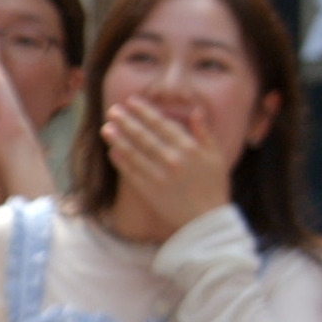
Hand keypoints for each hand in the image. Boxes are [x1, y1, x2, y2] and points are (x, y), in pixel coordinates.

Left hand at [99, 100, 231, 243]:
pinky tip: (112, 152)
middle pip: (144, 137)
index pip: (162, 124)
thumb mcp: (216, 155)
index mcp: (189, 148)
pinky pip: (132, 174)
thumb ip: (204, 132)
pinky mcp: (149, 191)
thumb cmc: (214, 185)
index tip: (131, 101)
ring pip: (134, 154)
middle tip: (112, 110)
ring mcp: (159, 176)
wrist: (206, 219)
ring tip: (106, 128)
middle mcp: (172, 159)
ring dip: (119, 140)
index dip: (145, 112)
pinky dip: (121, 162)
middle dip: (127, 122)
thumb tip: (196, 110)